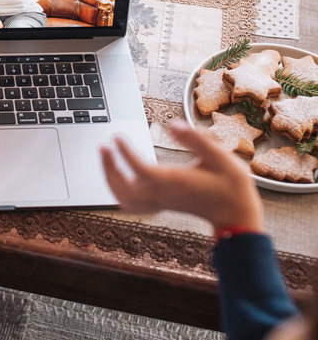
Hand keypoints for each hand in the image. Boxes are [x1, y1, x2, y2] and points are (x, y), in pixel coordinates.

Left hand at [98, 120, 263, 230]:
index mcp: (176, 182)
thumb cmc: (231, 187)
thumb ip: (196, 140)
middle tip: (104, 147)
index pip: (141, 169)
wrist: (236, 215)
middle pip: (124, 186)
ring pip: (123, 197)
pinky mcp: (160, 205)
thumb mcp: (221, 158)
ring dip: (110, 178)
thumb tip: (172, 124)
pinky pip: (130, 204)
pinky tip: (117, 176)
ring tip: (107, 157)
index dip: (125, 154)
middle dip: (109, 167)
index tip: (117, 137)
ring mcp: (160, 202)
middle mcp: (163, 194)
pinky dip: (117, 191)